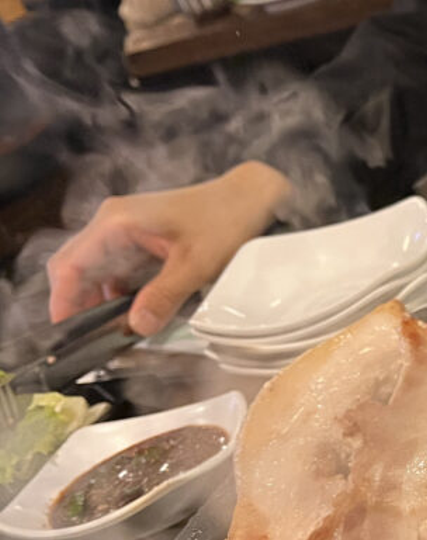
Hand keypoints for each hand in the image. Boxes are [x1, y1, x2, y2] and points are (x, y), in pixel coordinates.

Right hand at [47, 161, 292, 334]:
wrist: (250, 198)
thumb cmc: (225, 220)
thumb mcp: (196, 264)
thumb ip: (164, 296)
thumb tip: (136, 326)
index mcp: (116, 223)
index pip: (70, 265)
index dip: (64, 302)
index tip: (67, 333)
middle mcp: (113, 224)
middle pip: (77, 269)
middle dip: (80, 305)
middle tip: (91, 341)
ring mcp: (126, 231)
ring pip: (98, 272)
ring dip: (102, 302)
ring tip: (113, 334)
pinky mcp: (142, 241)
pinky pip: (120, 271)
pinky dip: (121, 295)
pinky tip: (135, 316)